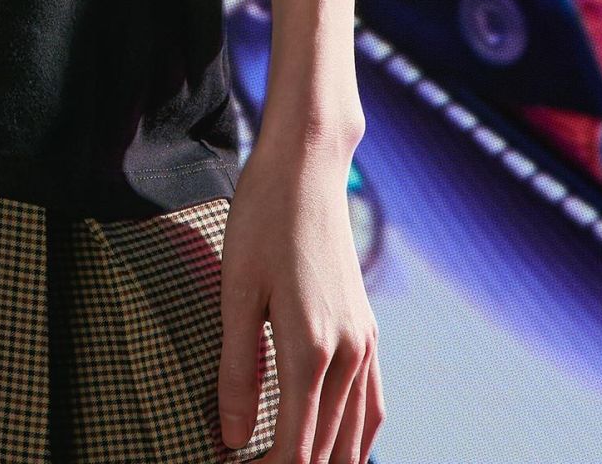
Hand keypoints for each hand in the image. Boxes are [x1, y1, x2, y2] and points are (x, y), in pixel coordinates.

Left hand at [218, 123, 382, 463]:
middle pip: (326, 449)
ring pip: (355, 435)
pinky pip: (372, 405)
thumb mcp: (235, 290)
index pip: (293, 447)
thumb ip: (235, 370)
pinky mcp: (368, 330)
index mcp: (308, 349)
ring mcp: (364, 343)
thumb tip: (229, 437)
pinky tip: (339, 448)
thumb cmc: (262, 220)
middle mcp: (347, 355)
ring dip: (328, 462)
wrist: (307, 168)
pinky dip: (356, 438)